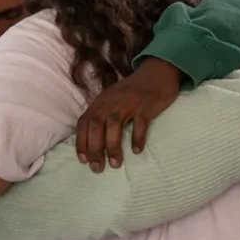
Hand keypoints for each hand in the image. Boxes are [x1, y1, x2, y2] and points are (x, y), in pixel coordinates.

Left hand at [75, 58, 181, 172]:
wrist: (158, 71)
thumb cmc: (133, 91)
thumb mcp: (112, 99)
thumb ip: (102, 115)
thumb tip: (91, 141)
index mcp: (101, 101)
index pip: (84, 122)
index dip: (81, 141)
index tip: (83, 160)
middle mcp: (111, 101)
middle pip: (97, 125)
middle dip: (95, 149)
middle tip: (98, 168)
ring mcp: (129, 102)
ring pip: (114, 124)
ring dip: (113, 146)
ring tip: (115, 164)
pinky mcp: (146, 104)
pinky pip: (140, 122)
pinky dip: (137, 138)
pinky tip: (136, 150)